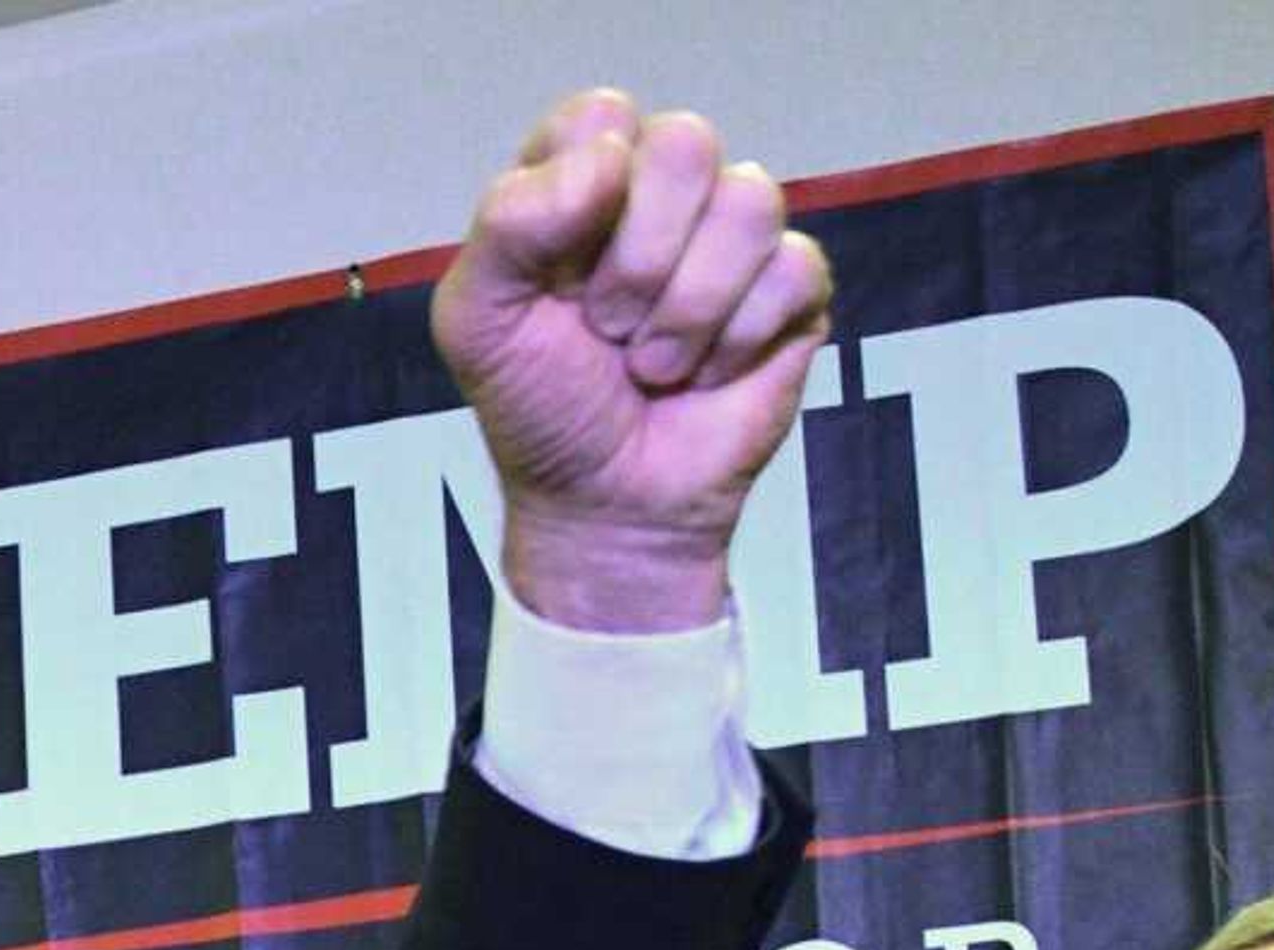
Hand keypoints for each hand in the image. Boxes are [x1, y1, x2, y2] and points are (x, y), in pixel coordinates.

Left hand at [434, 89, 832, 630]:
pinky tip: (706, 376)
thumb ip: (511, 223)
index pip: (603, 116)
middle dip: (640, 257)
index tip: (558, 273)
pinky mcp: (794, 293)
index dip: (585, 194)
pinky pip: (795, 270)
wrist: (604, 509)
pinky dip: (737, 343)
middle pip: (687, 142)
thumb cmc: (541, 409)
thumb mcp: (478, 319)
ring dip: (688, 308)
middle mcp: (663, 193)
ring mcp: (733, 240)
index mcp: (583, 178)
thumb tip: (609, 162)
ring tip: (651, 363)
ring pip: (751, 200)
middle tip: (607, 327)